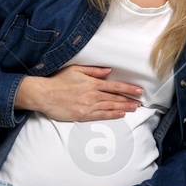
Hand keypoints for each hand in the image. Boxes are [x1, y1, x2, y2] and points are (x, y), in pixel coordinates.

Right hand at [16, 65, 142, 121]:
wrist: (45, 94)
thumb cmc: (59, 80)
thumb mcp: (76, 69)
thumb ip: (94, 70)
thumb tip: (109, 71)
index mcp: (92, 83)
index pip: (115, 86)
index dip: (128, 89)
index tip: (139, 90)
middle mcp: (93, 95)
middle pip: (115, 98)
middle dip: (129, 100)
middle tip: (140, 102)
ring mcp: (88, 106)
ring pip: (111, 107)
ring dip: (124, 108)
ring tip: (134, 108)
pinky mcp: (83, 115)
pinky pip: (101, 116)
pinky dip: (113, 115)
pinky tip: (121, 114)